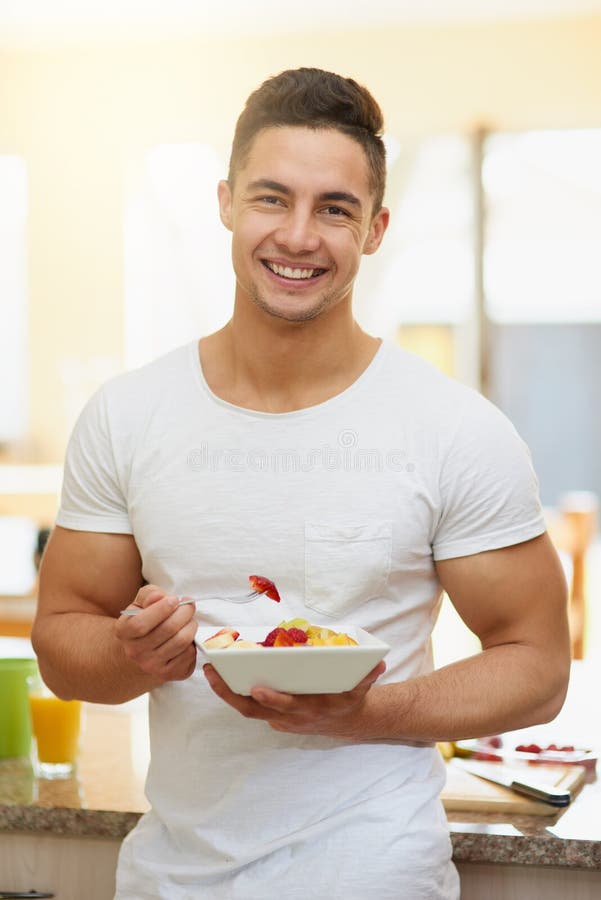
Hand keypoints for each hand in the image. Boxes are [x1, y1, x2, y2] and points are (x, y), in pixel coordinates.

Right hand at [115, 584, 197, 683]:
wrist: (141, 651)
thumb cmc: (144, 621)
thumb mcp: (140, 603)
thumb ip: (149, 595)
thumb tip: (159, 597)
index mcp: (124, 632)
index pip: (141, 623)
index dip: (162, 609)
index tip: (174, 599)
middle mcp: (135, 652)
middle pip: (168, 629)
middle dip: (185, 612)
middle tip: (188, 605)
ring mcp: (152, 666)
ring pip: (182, 641)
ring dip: (191, 625)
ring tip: (189, 619)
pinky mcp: (169, 674)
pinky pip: (189, 654)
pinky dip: (192, 642)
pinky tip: (185, 635)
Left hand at [202, 660, 385, 737]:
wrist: (348, 722)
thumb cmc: (350, 699)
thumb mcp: (361, 689)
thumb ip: (367, 676)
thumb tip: (378, 663)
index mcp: (308, 710)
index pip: (287, 707)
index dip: (273, 700)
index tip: (257, 687)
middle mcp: (289, 718)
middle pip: (254, 711)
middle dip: (230, 694)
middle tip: (212, 673)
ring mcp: (279, 719)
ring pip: (247, 710)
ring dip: (226, 693)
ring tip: (209, 670)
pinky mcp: (272, 716)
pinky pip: (249, 706)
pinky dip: (233, 693)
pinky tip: (221, 674)